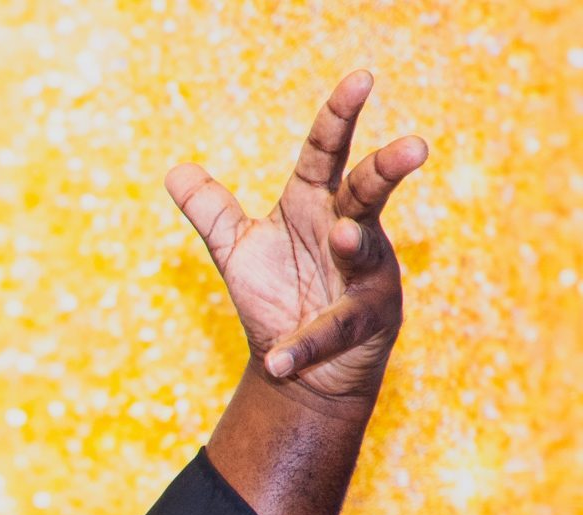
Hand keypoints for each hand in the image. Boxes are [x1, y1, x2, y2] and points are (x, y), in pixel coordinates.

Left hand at [165, 69, 426, 418]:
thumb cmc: (279, 293)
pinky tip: (278, 359)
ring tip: (343, 236)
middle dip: (387, 168)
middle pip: (367, 190)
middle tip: (412, 146)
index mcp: (315, 204)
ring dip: (356, 245)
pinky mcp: (361, 323)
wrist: (299, 365)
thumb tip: (175, 171)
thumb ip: (212, 211)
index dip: (340, 116)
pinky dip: (303, 345)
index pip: (325, 152)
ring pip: (367, 251)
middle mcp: (347, 230)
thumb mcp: (238, 248)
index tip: (361, 79)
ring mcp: (362, 276)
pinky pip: (332, 329)